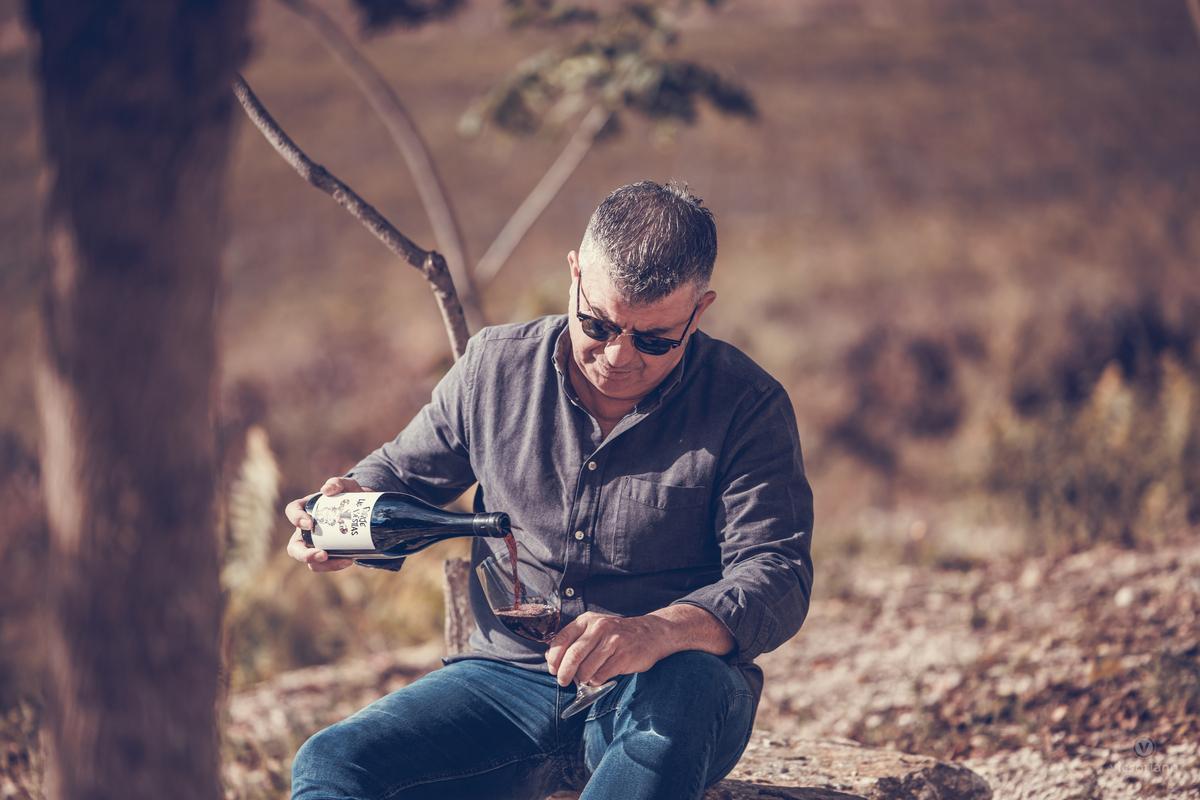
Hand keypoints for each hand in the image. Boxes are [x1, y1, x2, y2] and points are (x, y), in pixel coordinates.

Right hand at [284, 476, 372, 572]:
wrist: (365, 511)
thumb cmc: (351, 497)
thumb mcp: (348, 487)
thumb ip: (338, 483)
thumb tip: (326, 490)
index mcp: (306, 510)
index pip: (292, 511)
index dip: (296, 518)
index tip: (310, 523)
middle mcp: (306, 530)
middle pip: (294, 547)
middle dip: (304, 554)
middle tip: (322, 554)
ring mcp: (316, 544)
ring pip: (309, 561)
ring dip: (322, 565)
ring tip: (343, 561)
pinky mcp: (328, 555)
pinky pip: (325, 565)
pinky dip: (335, 565)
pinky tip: (349, 560)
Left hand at [546, 612, 672, 687]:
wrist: (650, 633)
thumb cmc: (615, 635)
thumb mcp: (593, 630)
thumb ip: (573, 641)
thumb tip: (552, 659)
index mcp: (587, 621)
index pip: (562, 639)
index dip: (554, 658)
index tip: (553, 670)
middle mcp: (599, 628)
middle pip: (573, 656)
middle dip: (564, 673)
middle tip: (563, 681)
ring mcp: (613, 642)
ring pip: (586, 669)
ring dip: (582, 679)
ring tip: (586, 678)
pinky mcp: (623, 656)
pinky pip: (601, 676)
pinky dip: (596, 681)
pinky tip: (600, 677)